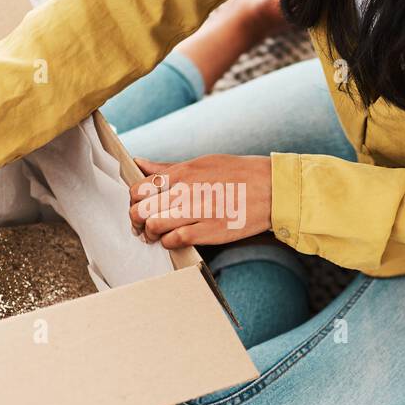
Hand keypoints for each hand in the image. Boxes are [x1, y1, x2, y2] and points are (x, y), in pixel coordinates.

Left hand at [128, 154, 271, 248]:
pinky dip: (169, 242)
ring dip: (150, 234)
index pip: (139, 188)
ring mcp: (197, 211)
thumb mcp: (201, 163)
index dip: (132, 201)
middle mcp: (185, 191)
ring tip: (156, 236)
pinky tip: (174, 239)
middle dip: (136, 220)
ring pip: (153, 225)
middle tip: (142, 226)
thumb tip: (139, 163)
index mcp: (182, 173)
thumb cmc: (238, 173)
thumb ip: (168, 167)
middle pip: (140, 209)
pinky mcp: (209, 230)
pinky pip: (175, 239)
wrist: (272, 188)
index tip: (138, 206)